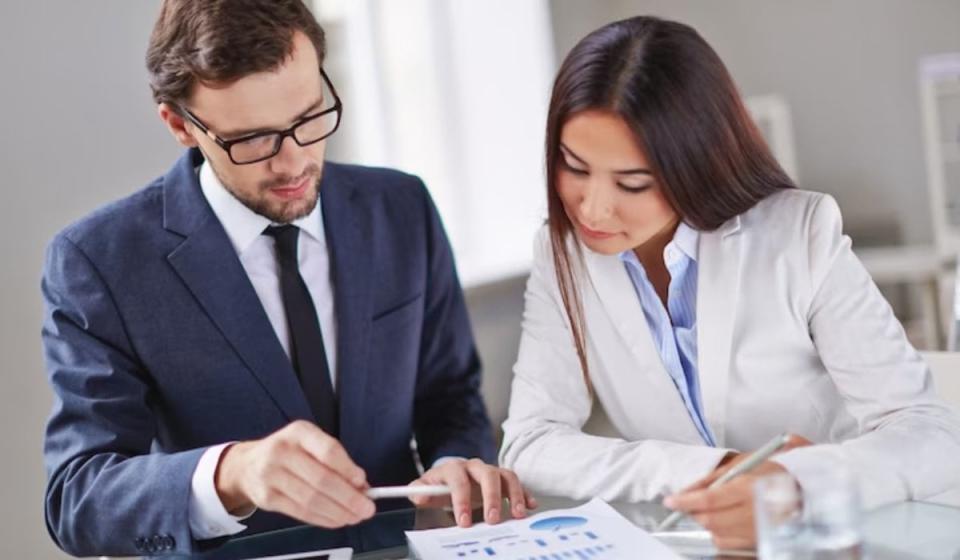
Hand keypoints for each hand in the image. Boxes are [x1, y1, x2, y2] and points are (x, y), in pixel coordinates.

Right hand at [215, 420, 375, 528]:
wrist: (247, 465)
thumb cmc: (289, 452)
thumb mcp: (311, 444)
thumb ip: (336, 461)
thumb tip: (361, 485)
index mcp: (300, 432)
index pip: (328, 451)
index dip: (348, 470)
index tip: (363, 483)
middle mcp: (282, 451)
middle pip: (322, 479)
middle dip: (349, 498)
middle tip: (366, 508)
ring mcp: (271, 475)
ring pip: (312, 499)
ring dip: (338, 512)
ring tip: (354, 516)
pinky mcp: (267, 498)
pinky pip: (300, 512)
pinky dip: (323, 518)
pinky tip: (336, 520)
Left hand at [407, 458, 537, 526]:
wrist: (451, 476)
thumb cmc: (440, 485)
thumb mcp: (425, 487)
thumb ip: (418, 491)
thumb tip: (420, 495)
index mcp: (454, 468)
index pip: (458, 480)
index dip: (461, 500)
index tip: (464, 521)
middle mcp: (474, 466)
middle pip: (487, 474)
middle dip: (491, 497)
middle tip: (493, 519)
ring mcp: (490, 471)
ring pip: (506, 475)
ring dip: (514, 494)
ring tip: (517, 514)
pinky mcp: (502, 479)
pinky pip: (516, 482)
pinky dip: (525, 493)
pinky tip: (529, 506)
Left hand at [663, 434, 811, 548]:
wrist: (809, 489)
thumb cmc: (774, 471)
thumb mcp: (742, 464)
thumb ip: (712, 479)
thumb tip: (686, 490)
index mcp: (749, 488)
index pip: (708, 500)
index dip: (685, 501)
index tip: (670, 501)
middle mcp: (754, 513)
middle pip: (711, 521)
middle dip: (694, 513)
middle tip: (688, 503)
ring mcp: (759, 531)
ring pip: (718, 536)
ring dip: (708, 524)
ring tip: (712, 510)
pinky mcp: (761, 542)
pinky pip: (731, 545)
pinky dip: (721, 535)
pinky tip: (725, 522)